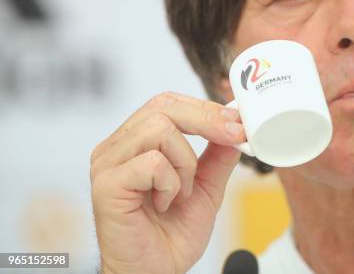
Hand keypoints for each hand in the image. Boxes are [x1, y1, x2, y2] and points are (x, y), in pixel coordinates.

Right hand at [90, 91, 244, 273]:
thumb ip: (217, 157)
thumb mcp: (207, 188)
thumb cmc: (172, 234)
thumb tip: (236, 126)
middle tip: (234, 136)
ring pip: (159, 130)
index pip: (168, 104)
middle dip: (207, 120)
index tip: (239, 120)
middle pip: (163, 107)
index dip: (206, 107)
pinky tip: (165, 204)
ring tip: (182, 192)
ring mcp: (107, 164)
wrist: (155, 273)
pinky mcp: (106, 185)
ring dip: (185, 162)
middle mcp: (117, 147)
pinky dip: (171, 183)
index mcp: (135, 142)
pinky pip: (151, 163)